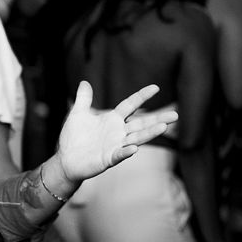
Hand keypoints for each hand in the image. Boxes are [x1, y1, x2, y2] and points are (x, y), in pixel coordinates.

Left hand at [57, 81, 177, 182]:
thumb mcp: (77, 114)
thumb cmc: (73, 137)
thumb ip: (83, 99)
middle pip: (141, 124)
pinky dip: (126, 151)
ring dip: (150, 133)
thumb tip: (84, 82)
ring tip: (164, 127)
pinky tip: (134, 148)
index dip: (142, 97)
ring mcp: (115, 146)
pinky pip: (119, 154)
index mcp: (112, 120)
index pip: (130, 105)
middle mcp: (117, 132)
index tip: (156, 88)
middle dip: (158, 119)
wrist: (65, 160)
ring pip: (136, 138)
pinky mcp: (108, 159)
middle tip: (175, 115)